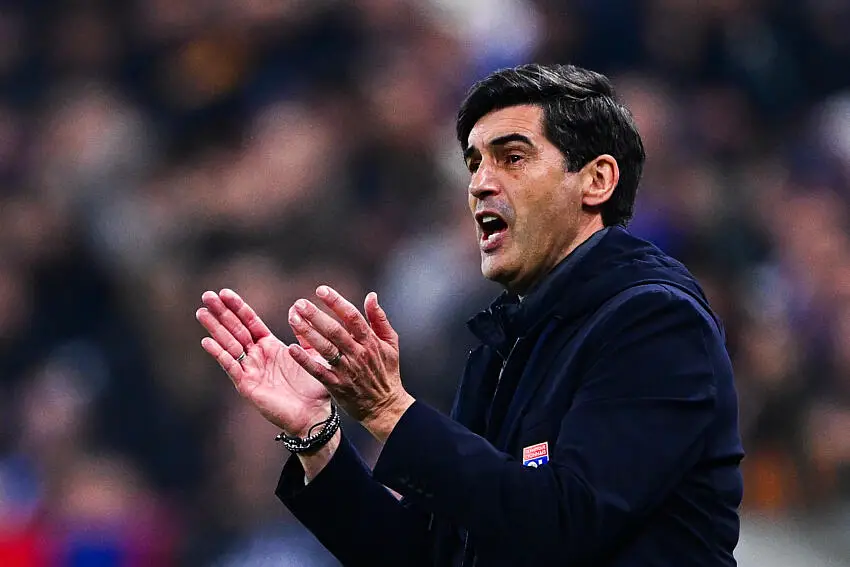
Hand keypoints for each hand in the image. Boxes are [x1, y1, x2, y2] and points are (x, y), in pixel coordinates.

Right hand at [196, 288, 331, 437]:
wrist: (314, 414)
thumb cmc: (315, 387)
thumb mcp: (313, 354)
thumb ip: (305, 333)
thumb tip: (297, 307)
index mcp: (270, 346)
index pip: (250, 322)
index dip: (237, 307)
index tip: (224, 292)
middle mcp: (257, 356)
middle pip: (235, 329)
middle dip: (221, 313)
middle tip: (206, 295)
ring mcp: (250, 370)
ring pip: (229, 345)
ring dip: (215, 329)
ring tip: (201, 312)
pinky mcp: (247, 385)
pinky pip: (231, 367)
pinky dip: (219, 354)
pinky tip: (206, 342)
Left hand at [287, 286, 414, 441]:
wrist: (385, 407)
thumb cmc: (387, 373)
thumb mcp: (391, 344)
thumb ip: (380, 319)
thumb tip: (371, 296)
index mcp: (370, 341)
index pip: (352, 316)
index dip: (336, 302)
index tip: (320, 290)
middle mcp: (358, 353)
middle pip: (335, 330)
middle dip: (316, 315)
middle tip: (299, 303)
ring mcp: (347, 370)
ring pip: (325, 348)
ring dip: (308, 332)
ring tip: (293, 318)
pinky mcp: (337, 385)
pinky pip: (318, 370)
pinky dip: (305, 360)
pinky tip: (292, 348)